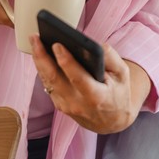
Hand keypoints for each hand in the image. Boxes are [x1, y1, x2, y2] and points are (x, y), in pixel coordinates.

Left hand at [30, 34, 151, 134]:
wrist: (111, 121)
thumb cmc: (118, 94)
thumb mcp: (123, 75)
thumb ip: (112, 58)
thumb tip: (95, 44)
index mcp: (96, 96)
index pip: (78, 78)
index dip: (66, 62)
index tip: (57, 45)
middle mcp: (77, 103)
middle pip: (54, 79)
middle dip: (42, 56)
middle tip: (36, 38)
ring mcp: (66, 106)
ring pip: (47, 81)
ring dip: (38, 60)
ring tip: (34, 40)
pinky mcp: (59, 105)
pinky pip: (48, 85)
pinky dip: (42, 68)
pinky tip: (39, 54)